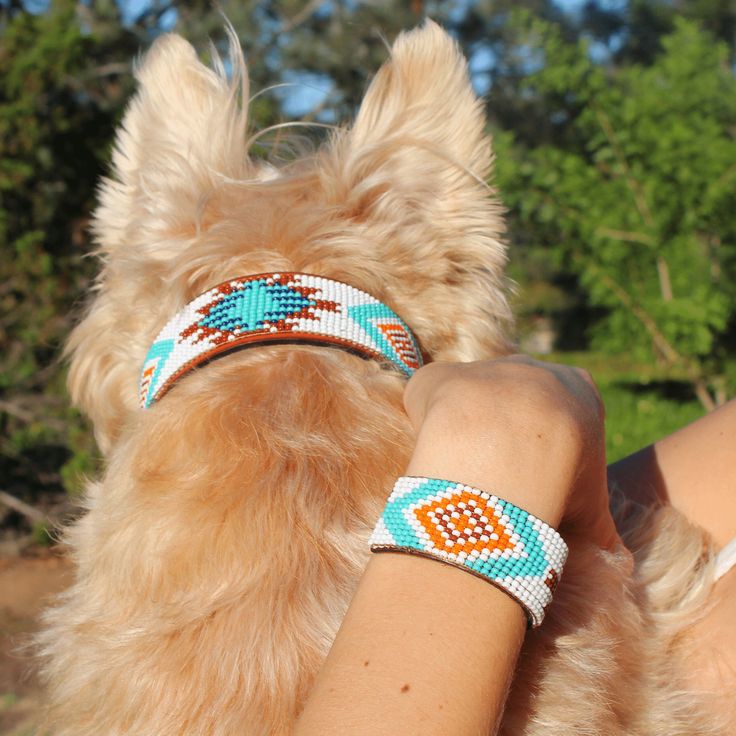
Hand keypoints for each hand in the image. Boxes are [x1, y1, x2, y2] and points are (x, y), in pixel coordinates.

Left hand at [403, 355, 619, 550]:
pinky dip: (427, 423)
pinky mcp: (438, 376)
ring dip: (467, 429)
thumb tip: (616, 561)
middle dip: (507, 432)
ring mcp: (482, 368)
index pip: (566, 408)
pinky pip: (429, 398)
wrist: (505, 451)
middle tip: (497, 474)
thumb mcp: (592, 510)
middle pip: (516, 399)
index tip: (538, 473)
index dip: (549, 444)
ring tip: (463, 471)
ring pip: (472, 399)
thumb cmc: (558, 479)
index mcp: (577, 387)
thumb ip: (600, 529)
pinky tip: (433, 454)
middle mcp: (529, 368)